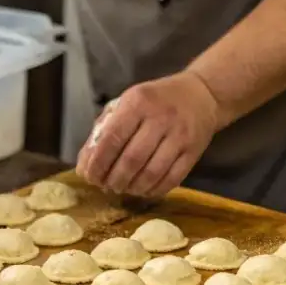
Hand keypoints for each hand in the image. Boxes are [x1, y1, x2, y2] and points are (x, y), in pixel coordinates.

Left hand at [76, 71, 226, 197]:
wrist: (200, 94)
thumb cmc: (153, 101)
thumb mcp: (125, 104)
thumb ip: (102, 131)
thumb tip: (84, 165)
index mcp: (137, 103)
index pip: (112, 139)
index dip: (98, 163)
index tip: (90, 176)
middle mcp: (160, 118)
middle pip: (131, 160)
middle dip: (114, 179)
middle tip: (106, 186)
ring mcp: (180, 135)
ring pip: (152, 173)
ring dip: (132, 187)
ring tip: (122, 188)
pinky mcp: (194, 151)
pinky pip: (172, 178)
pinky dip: (153, 190)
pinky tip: (142, 190)